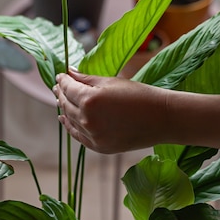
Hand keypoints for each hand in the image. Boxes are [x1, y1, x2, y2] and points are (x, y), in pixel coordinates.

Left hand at [53, 68, 168, 153]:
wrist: (161, 119)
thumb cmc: (138, 95)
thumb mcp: (111, 81)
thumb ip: (86, 79)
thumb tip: (69, 72)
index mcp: (90, 100)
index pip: (68, 88)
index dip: (62, 80)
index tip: (60, 75)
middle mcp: (88, 120)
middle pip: (66, 104)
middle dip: (61, 93)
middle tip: (58, 86)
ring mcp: (93, 136)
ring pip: (70, 120)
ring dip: (63, 109)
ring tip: (60, 100)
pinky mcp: (100, 147)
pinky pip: (78, 136)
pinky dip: (70, 126)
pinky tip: (65, 119)